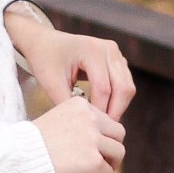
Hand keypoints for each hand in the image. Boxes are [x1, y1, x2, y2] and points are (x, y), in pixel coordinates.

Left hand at [4, 7, 134, 116]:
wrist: (45, 42)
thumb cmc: (45, 60)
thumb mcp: (51, 82)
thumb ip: (67, 103)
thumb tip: (84, 125)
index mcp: (92, 50)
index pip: (104, 88)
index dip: (100, 111)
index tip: (91, 128)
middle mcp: (109, 49)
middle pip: (123, 88)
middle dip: (114, 111)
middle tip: (102, 129)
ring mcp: (116, 53)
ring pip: (128, 87)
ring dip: (118, 107)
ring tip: (103, 122)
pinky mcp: (118, 60)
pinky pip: (125, 84)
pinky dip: (118, 99)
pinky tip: (104, 110)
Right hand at [35, 96, 125, 172]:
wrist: (20, 157)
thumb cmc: (32, 143)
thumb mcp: (56, 118)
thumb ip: (78, 123)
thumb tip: (95, 138)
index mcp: (80, 105)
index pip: (104, 118)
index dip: (103, 134)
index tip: (98, 144)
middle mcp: (90, 119)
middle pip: (118, 132)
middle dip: (113, 146)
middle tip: (106, 157)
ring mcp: (93, 140)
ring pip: (118, 151)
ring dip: (111, 163)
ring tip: (102, 170)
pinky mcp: (93, 161)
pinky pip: (108, 171)